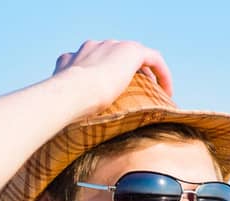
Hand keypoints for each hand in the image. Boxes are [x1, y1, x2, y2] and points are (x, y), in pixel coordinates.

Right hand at [51, 40, 173, 109]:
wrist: (72, 93)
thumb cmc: (64, 106)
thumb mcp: (63, 105)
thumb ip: (65, 106)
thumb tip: (62, 127)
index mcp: (74, 58)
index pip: (92, 60)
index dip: (104, 75)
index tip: (111, 93)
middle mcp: (93, 47)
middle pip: (115, 57)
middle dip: (126, 74)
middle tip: (136, 96)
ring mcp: (111, 46)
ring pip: (134, 57)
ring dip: (145, 75)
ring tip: (154, 94)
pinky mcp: (130, 50)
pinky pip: (152, 58)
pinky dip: (161, 72)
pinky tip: (167, 90)